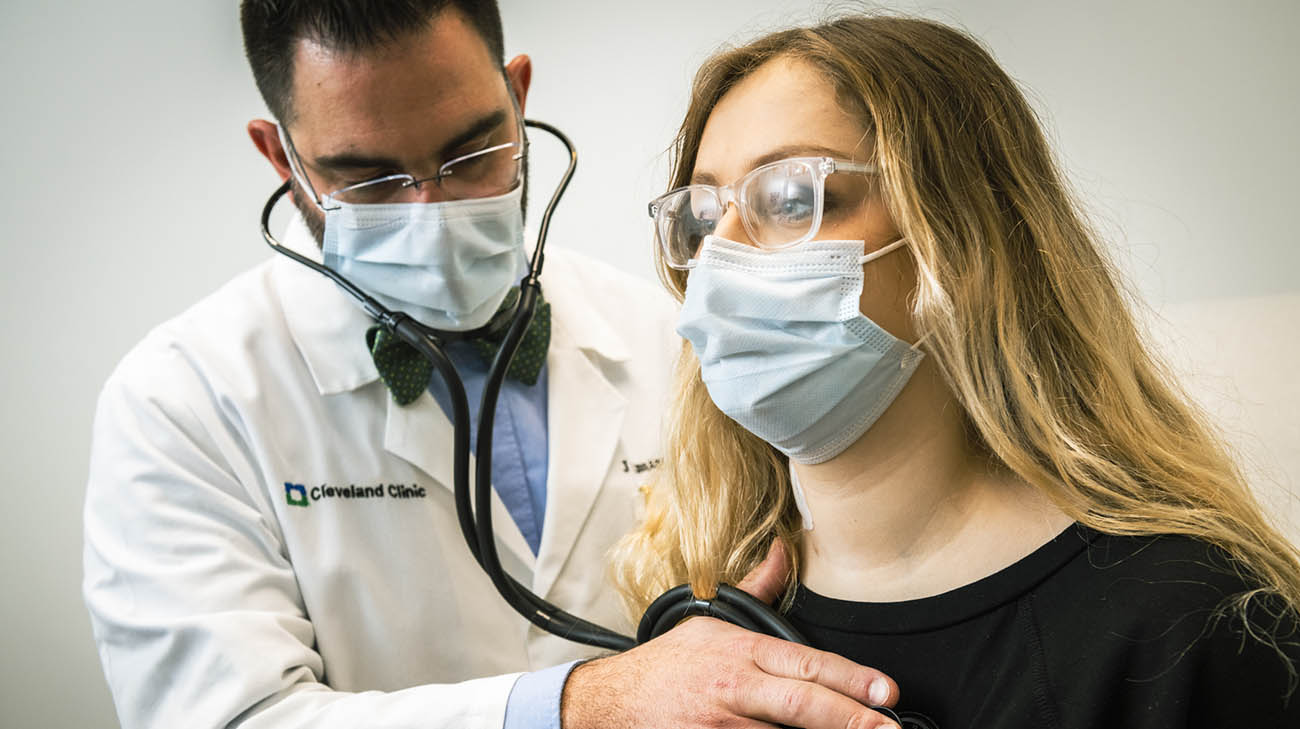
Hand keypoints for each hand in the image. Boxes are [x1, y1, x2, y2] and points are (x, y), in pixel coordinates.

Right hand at [561, 541, 899, 728]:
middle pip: (803, 705)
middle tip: (886, 728)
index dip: (850, 678)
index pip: (806, 663)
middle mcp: (735, 691)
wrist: (612, 704)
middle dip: (851, 719)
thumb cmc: (668, 667)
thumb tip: (784, 550)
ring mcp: (721, 728)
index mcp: (741, 653)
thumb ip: (758, 590)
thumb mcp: (713, 621)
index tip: (885, 691)